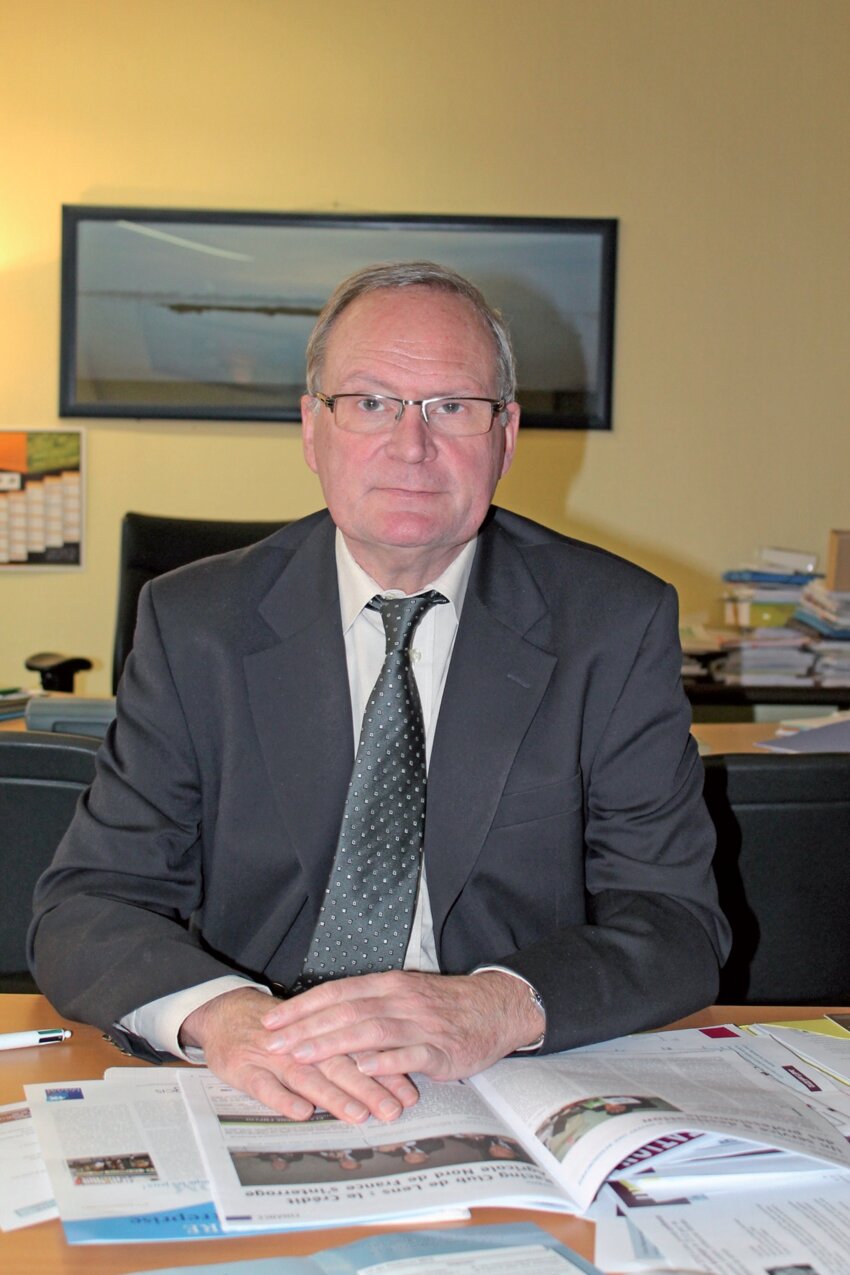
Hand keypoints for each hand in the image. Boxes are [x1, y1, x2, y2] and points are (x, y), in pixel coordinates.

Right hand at [179, 987, 418, 1122]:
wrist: (225, 1012)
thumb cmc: (279, 1029)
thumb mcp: (313, 1035)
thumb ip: (344, 1053)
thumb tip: (388, 1073)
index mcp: (322, 1032)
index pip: (359, 1051)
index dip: (385, 1071)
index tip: (409, 1094)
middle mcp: (302, 1044)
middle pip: (339, 1064)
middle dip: (368, 1088)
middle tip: (393, 1110)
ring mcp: (273, 1056)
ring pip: (308, 1075)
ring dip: (334, 1095)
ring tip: (358, 1114)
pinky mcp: (244, 1069)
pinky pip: (264, 1086)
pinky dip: (283, 1099)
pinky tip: (302, 1113)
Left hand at [261, 970, 544, 1080]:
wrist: (495, 1008)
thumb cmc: (444, 1005)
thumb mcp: (404, 994)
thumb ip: (370, 1004)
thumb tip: (325, 1017)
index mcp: (389, 985)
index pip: (337, 992)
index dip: (303, 1006)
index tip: (272, 1020)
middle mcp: (400, 1000)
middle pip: (346, 1011)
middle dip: (305, 1027)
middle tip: (273, 1041)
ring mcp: (420, 1025)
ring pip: (370, 1031)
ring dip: (333, 1043)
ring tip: (303, 1056)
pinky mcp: (440, 1051)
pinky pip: (408, 1056)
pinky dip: (384, 1063)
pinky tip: (362, 1070)